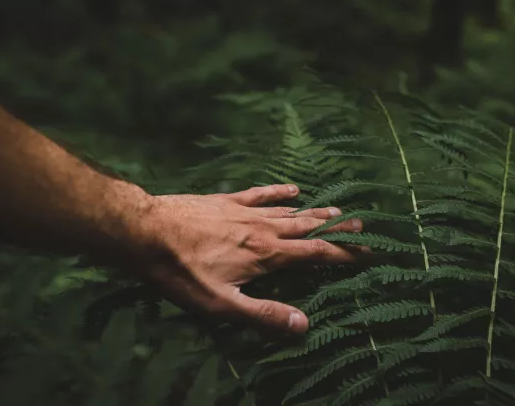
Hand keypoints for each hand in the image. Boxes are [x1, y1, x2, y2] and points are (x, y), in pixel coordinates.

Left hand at [126, 184, 366, 335]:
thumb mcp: (221, 305)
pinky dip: (279, 192)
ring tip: (337, 209)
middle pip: (309, 228)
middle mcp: (264, 230)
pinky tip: (293, 189)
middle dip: (337, 228)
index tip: (368, 253)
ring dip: (315, 212)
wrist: (146, 232)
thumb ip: (263, 314)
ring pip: (290, 212)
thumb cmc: (181, 273)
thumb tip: (304, 324)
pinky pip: (261, 194)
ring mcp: (246, 212)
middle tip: (362, 225)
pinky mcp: (227, 201)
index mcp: (267, 255)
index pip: (316, 254)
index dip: (344, 254)